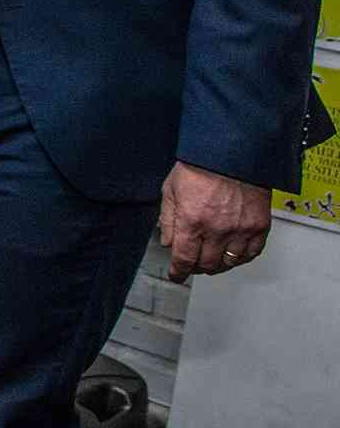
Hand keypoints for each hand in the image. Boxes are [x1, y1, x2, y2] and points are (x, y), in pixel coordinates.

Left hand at [159, 161, 271, 281]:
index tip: (177, 274)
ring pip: (229, 263)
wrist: (232, 153)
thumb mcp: (171, 190)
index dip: (179, 271)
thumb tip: (167, 243)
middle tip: (193, 264)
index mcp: (192, 221)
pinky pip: (252, 253)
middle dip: (196, 267)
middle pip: (206, 264)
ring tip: (212, 260)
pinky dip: (241, 258)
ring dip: (218, 265)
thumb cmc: (200, 167)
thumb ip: (168, 219)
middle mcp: (217, 229)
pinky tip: (233, 254)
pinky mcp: (259, 226)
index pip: (184, 258)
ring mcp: (240, 229)